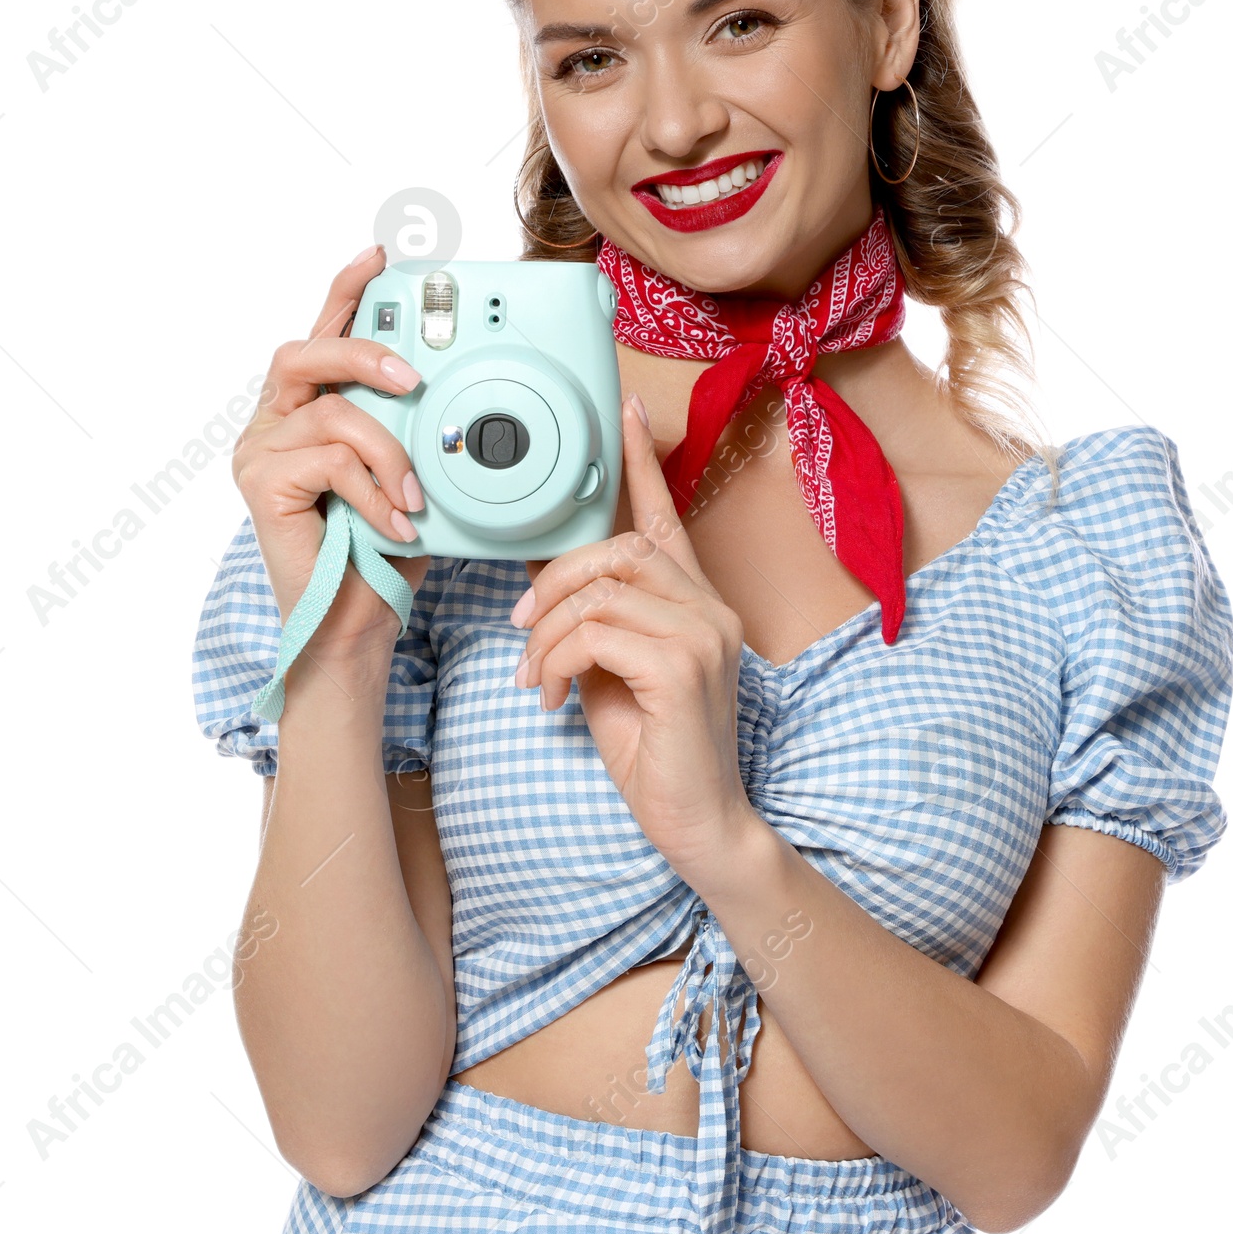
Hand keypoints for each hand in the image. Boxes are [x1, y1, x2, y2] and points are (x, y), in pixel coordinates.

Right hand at [232, 244, 432, 665]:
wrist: (350, 627)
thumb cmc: (382, 552)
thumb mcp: (411, 476)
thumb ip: (417, 433)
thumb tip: (465, 400)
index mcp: (309, 409)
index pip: (323, 333)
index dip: (347, 291)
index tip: (380, 255)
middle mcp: (275, 421)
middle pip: (305, 351)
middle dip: (364, 352)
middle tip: (413, 378)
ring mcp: (260, 452)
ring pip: (331, 412)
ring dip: (388, 450)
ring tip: (415, 494)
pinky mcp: (259, 486)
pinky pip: (327, 461)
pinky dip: (374, 490)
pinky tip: (396, 523)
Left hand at [511, 394, 756, 877]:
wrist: (699, 824)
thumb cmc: (656, 749)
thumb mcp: (611, 670)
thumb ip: (591, 619)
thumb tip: (543, 578)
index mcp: (694, 603)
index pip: (665, 516)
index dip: (640, 462)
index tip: (623, 409)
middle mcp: (709, 608)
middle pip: (618, 546)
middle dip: (555, 577)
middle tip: (524, 622)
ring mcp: (704, 635)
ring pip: (599, 589)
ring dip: (548, 631)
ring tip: (537, 674)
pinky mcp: (684, 669)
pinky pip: (596, 634)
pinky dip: (558, 661)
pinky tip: (556, 698)